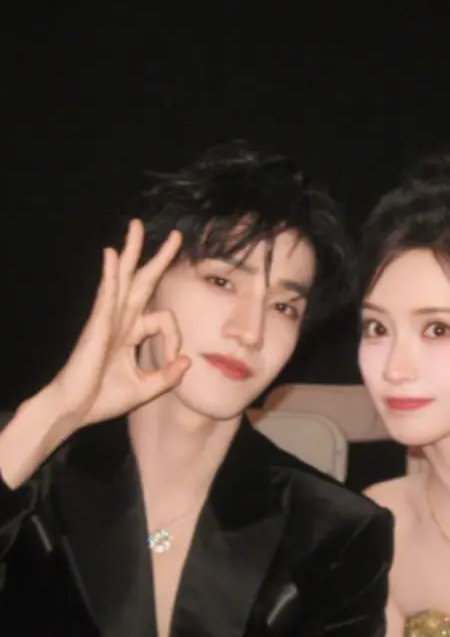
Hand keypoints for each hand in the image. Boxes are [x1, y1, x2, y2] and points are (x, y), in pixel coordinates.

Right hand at [48, 219, 189, 428]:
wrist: (74, 409)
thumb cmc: (103, 399)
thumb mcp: (145, 388)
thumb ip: (168, 376)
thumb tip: (187, 361)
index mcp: (132, 333)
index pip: (164, 320)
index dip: (175, 339)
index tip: (173, 361)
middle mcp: (120, 321)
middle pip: (142, 281)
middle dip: (158, 257)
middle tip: (175, 235)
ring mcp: (107, 320)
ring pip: (122, 279)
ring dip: (131, 252)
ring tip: (136, 226)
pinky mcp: (97, 326)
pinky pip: (106, 295)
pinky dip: (109, 274)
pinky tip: (111, 254)